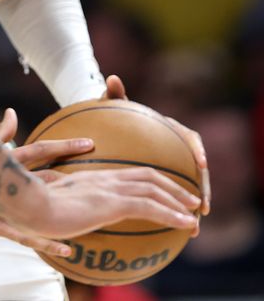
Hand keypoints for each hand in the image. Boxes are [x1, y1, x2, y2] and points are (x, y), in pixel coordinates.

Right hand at [0, 108, 94, 256]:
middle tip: (106, 181)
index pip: (36, 150)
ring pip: (36, 209)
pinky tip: (67, 250)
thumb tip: (12, 112)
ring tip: (94, 218)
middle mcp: (0, 182)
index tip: (90, 142)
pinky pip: (23, 237)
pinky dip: (45, 243)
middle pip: (44, 178)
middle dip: (75, 179)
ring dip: (65, 213)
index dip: (63, 146)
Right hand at [24, 166, 200, 239]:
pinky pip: (149, 207)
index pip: (129, 174)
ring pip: (153, 190)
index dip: (154, 181)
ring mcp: (107, 189)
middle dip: (174, 188)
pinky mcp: (109, 203)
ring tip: (194, 216)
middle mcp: (103, 179)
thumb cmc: (32, 208)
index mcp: (91, 179)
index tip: (168, 193)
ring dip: (178, 202)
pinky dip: (172, 214)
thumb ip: (66, 206)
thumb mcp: (53, 204)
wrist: (26, 206)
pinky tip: (185, 224)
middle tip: (192, 202)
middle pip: (147, 176)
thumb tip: (70, 220)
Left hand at [101, 74, 210, 217]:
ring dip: (192, 206)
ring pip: (188, 186)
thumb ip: (114, 94)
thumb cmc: (109, 114)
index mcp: (168, 128)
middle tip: (202, 205)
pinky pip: (171, 195)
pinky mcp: (161, 178)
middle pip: (196, 168)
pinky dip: (174, 210)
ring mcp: (170, 164)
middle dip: (202, 188)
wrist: (105, 125)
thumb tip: (112, 79)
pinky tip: (173, 228)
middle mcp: (174, 147)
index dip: (197, 150)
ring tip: (194, 224)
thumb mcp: (111, 104)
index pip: (189, 137)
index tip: (201, 163)